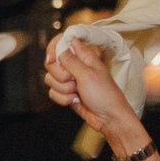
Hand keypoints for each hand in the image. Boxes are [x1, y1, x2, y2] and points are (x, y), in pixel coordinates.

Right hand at [44, 37, 144, 155]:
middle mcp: (76, 65)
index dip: (54, 48)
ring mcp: (70, 80)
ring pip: (50, 79)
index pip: (63, 41)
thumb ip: (70, 60)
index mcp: (84, 56)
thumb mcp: (87, 74)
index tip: (53, 59)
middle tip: (74, 80)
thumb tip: (59, 47)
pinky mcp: (66, 93)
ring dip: (63, 89)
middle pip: (52, 63)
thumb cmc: (104, 95)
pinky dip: (62, 99)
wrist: (109, 119)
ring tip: (78, 93)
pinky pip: (53, 92)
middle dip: (59, 75)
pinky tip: (75, 101)